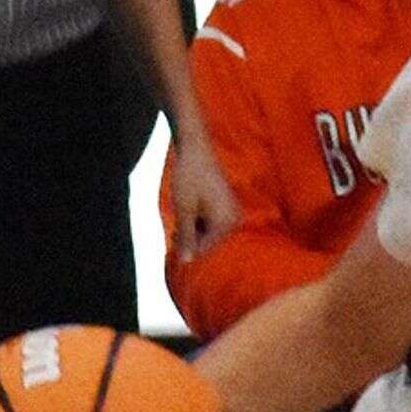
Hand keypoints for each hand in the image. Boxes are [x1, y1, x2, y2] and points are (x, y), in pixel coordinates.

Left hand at [168, 129, 241, 259]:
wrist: (196, 148)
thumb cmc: (189, 177)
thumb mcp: (184, 210)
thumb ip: (187, 238)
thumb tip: (186, 262)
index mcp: (226, 223)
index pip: (205, 249)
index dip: (186, 246)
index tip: (175, 231)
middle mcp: (235, 220)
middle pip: (208, 243)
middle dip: (190, 238)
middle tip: (177, 223)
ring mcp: (232, 213)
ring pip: (208, 233)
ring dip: (193, 229)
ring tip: (184, 212)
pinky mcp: (226, 207)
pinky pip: (212, 223)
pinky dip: (199, 220)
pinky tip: (190, 209)